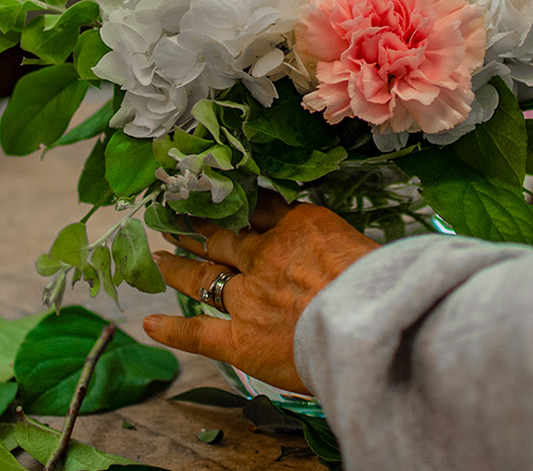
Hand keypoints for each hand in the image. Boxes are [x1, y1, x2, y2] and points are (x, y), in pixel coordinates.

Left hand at [142, 194, 377, 394]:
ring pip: (204, 276)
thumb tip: (327, 250)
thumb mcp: (362, 244)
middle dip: (200, 229)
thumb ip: (335, 244)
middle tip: (178, 220)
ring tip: (162, 257)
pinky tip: (150, 324)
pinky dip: (173, 330)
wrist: (368, 322)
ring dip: (180, 267)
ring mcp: (247, 297)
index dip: (239, 204)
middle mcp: (264, 256)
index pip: (261, 209)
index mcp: (298, 226)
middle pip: (224, 237)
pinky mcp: (240, 338)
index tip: (224, 195)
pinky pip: (198, 332)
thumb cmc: (381, 285)